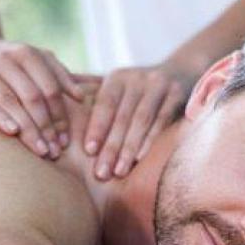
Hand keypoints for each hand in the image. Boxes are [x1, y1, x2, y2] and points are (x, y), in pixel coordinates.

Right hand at [0, 33, 84, 158]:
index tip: (65, 140)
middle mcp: (2, 58)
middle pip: (32, 97)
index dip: (60, 116)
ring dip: (27, 129)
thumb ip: (59, 75)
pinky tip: (12, 132)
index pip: (49, 89)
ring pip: (9, 101)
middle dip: (46, 127)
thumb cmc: (10, 61)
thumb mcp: (36, 60)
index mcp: (25, 53)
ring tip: (40, 150)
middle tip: (54, 151)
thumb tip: (81, 96)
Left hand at [83, 62, 193, 179]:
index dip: (97, 127)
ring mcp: (159, 86)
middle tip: (101, 173)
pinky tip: (140, 159)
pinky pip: (162, 121)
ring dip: (129, 148)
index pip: (104, 104)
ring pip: (141, 121)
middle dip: (111, 146)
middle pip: (122, 117)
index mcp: (118, 78)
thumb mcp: (119, 85)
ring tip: (119, 171)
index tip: (88, 151)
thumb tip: (61, 98)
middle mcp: (137, 78)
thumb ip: (91, 91)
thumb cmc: (141, 88)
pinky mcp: (177, 95)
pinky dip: (150, 140)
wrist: (183, 71)